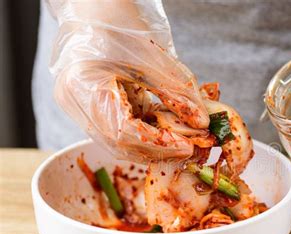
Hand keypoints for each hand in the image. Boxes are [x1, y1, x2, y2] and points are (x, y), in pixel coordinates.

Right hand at [49, 0, 208, 162]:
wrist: (97, 4)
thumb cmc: (118, 20)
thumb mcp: (153, 56)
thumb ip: (177, 92)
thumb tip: (202, 122)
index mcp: (81, 87)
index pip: (121, 132)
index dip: (157, 144)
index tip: (186, 146)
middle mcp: (76, 102)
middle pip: (118, 143)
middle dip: (158, 149)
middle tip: (190, 147)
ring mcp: (82, 104)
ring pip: (120, 140)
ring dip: (154, 143)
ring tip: (184, 139)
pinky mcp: (94, 103)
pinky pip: (121, 127)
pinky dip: (146, 130)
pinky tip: (169, 126)